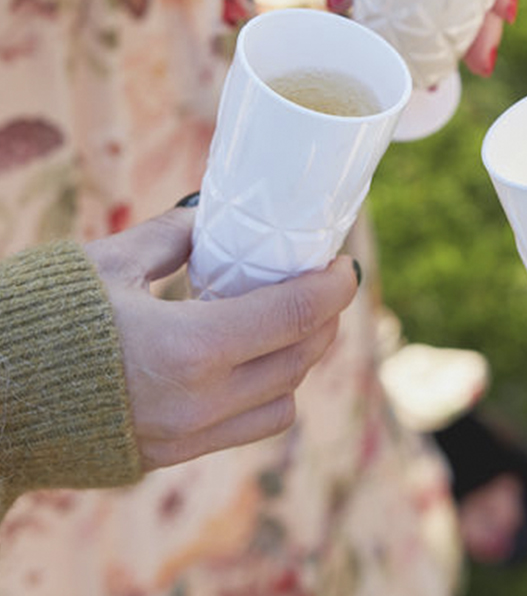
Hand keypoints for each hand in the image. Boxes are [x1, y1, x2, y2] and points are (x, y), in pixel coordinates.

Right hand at [86, 208, 358, 469]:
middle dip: (325, 318)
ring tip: (291, 320)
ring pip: (283, 401)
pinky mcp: (168, 455)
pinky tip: (252, 358)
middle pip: (301, 359)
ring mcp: (185, 437)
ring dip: (300, 360)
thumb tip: (213, 214)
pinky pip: (247, 428)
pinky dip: (267, 392)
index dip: (334, 287)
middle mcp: (199, 404)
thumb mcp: (109, 262)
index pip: (296, 315)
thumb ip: (174, 236)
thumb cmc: (37, 323)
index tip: (346, 265)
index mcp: (190, 349)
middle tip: (324, 284)